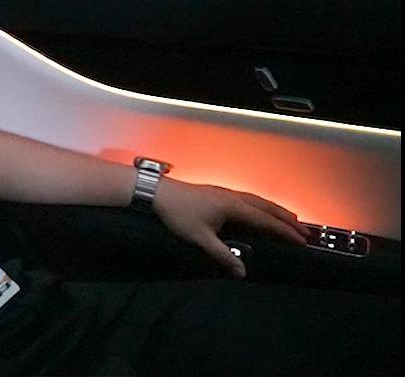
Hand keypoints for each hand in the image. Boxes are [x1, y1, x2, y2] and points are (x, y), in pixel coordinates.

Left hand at [152, 178, 309, 277]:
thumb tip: (241, 272)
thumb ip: (222, 255)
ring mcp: (226, 192)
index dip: (285, 231)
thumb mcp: (199, 238)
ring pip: (258, 200)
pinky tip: (259, 209)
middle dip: (287, 220)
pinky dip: (262, 205)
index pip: (266, 220)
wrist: (158, 192)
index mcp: (233, 206)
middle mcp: (234, 196)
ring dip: (276, 210)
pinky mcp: (218, 191)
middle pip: (267, 207)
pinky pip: (248, 198)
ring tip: (291, 219)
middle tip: (305, 232)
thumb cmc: (178, 214)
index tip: (302, 241)